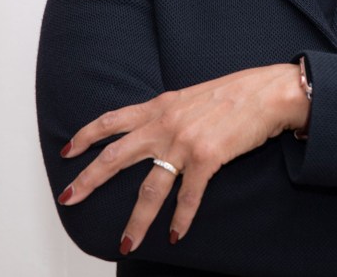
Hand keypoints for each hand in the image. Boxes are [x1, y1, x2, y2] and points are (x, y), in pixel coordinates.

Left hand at [56, 64, 308, 254]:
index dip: (86, 136)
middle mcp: (165, 124)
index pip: (111, 120)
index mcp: (161, 106)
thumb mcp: (193, 96)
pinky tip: (176, 235)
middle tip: (68, 198)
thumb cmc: (238, 92)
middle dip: (88, 180)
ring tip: (126, 244)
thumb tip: (160, 127)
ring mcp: (184, 142)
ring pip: (149, 189)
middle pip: (115, 156)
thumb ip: (172, 112)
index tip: (68, 151)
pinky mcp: (207, 159)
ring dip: (136, 221)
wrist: (269, 92)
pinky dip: (181, 219)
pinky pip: (187, 197)